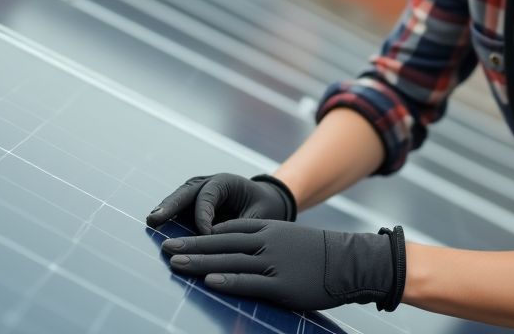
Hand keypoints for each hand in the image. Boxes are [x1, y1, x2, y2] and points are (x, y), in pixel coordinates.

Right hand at [145, 173, 295, 233]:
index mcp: (226, 182)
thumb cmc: (264, 209)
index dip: (203, 214)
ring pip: (178, 199)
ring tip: (151, 221)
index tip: (204, 234)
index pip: (209, 195)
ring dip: (165, 210)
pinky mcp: (190, 204)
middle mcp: (208, 183)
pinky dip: (167, 216)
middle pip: (187, 192)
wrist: (264, 203)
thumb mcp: (259, 217)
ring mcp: (196, 192)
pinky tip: (155, 228)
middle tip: (155, 218)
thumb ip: (239, 227)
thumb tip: (217, 242)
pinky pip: (177, 209)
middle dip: (171, 205)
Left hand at [161, 219, 406, 311]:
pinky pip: (250, 281)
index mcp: (266, 229)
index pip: (225, 230)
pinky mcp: (281, 285)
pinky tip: (209, 280)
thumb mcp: (287, 238)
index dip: (199, 235)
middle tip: (164, 247)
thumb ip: (262, 242)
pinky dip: (228, 280)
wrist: (349, 261)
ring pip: (228, 261)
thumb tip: (234, 254)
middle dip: (190, 246)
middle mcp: (266, 242)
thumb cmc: (317, 253)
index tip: (177, 238)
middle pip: (219, 243)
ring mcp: (273, 263)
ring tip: (174, 263)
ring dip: (199, 262)